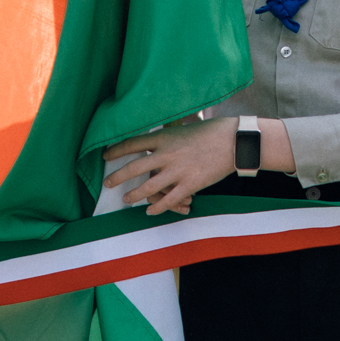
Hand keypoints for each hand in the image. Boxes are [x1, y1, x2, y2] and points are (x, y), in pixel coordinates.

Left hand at [101, 119, 233, 216]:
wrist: (234, 142)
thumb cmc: (210, 132)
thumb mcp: (183, 128)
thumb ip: (167, 135)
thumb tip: (154, 138)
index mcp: (164, 138)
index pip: (132, 144)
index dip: (116, 150)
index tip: (105, 156)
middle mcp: (167, 155)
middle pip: (134, 168)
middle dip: (117, 177)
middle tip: (107, 183)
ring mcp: (178, 171)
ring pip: (148, 188)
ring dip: (134, 195)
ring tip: (126, 199)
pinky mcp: (190, 185)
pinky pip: (168, 200)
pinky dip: (157, 208)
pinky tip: (149, 211)